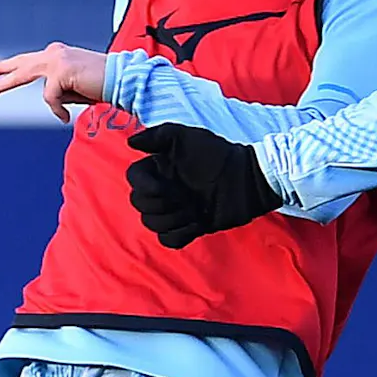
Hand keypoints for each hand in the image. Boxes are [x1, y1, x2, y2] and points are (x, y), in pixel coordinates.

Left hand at [0, 43, 108, 121]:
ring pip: (29, 80)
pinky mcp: (60, 71)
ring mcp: (55, 59)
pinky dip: (59, 110)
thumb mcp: (73, 89)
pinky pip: (50, 98)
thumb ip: (57, 90)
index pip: (25, 61)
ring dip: (17, 91)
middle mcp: (53, 52)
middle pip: (19, 68)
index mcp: (56, 54)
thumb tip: (49, 101)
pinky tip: (65, 118)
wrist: (123, 80)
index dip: (6, 68)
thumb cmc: (102, 86)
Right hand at [126, 123, 281, 248]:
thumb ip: (159, 135)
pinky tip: (198, 223)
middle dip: (162, 204)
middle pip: (139, 204)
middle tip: (187, 197)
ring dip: (174, 219)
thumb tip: (131, 143)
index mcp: (159, 168)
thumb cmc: (219, 155)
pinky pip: (168, 240)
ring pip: (152, 223)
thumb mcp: (189, 137)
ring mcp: (175, 210)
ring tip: (196, 210)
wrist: (246, 179)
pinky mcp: (188, 227)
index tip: (164, 185)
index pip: (133, 179)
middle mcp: (163, 189)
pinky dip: (181, 234)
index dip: (144, 186)